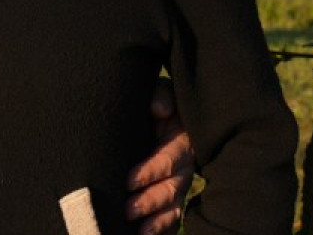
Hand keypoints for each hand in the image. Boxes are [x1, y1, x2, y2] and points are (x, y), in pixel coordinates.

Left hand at [125, 80, 195, 234]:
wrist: (158, 116)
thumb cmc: (157, 105)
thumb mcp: (161, 92)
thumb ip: (160, 95)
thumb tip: (159, 109)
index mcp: (181, 141)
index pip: (168, 160)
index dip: (150, 171)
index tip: (129, 180)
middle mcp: (184, 167)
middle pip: (171, 188)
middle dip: (150, 201)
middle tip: (128, 210)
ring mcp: (180, 185)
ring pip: (173, 208)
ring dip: (156, 221)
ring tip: (139, 231)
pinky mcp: (172, 199)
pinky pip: (172, 219)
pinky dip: (162, 230)